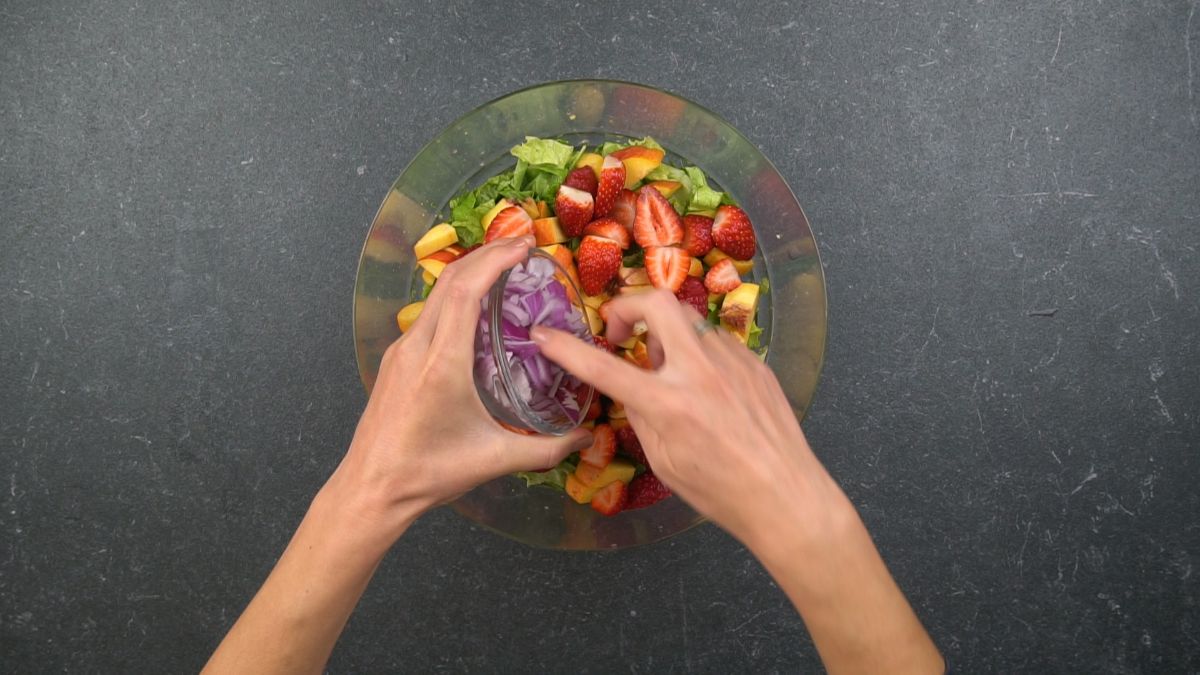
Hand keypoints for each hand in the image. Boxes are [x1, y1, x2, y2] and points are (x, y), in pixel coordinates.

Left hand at [324, 236, 590, 542]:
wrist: (371, 490)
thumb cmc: (427, 474)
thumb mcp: (493, 460)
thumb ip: (545, 449)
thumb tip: (586, 438)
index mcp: (441, 363)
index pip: (465, 293)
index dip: (494, 262)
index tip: (523, 246)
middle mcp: (416, 347)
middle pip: (449, 282)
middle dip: (485, 256)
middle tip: (520, 246)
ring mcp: (401, 351)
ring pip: (435, 296)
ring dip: (467, 274)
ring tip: (500, 268)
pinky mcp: (395, 361)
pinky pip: (427, 315)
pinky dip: (454, 297)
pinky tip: (473, 308)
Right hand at [531, 290, 839, 544]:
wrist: (784, 495)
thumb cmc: (719, 490)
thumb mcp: (663, 460)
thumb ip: (640, 414)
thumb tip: (630, 386)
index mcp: (668, 403)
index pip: (603, 366)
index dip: (566, 348)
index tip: (544, 334)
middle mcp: (700, 371)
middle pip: (657, 302)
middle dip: (628, 305)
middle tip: (620, 330)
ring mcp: (732, 361)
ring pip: (689, 324)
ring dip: (668, 338)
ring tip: (669, 373)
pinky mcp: (755, 362)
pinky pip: (716, 344)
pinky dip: (699, 356)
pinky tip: (707, 389)